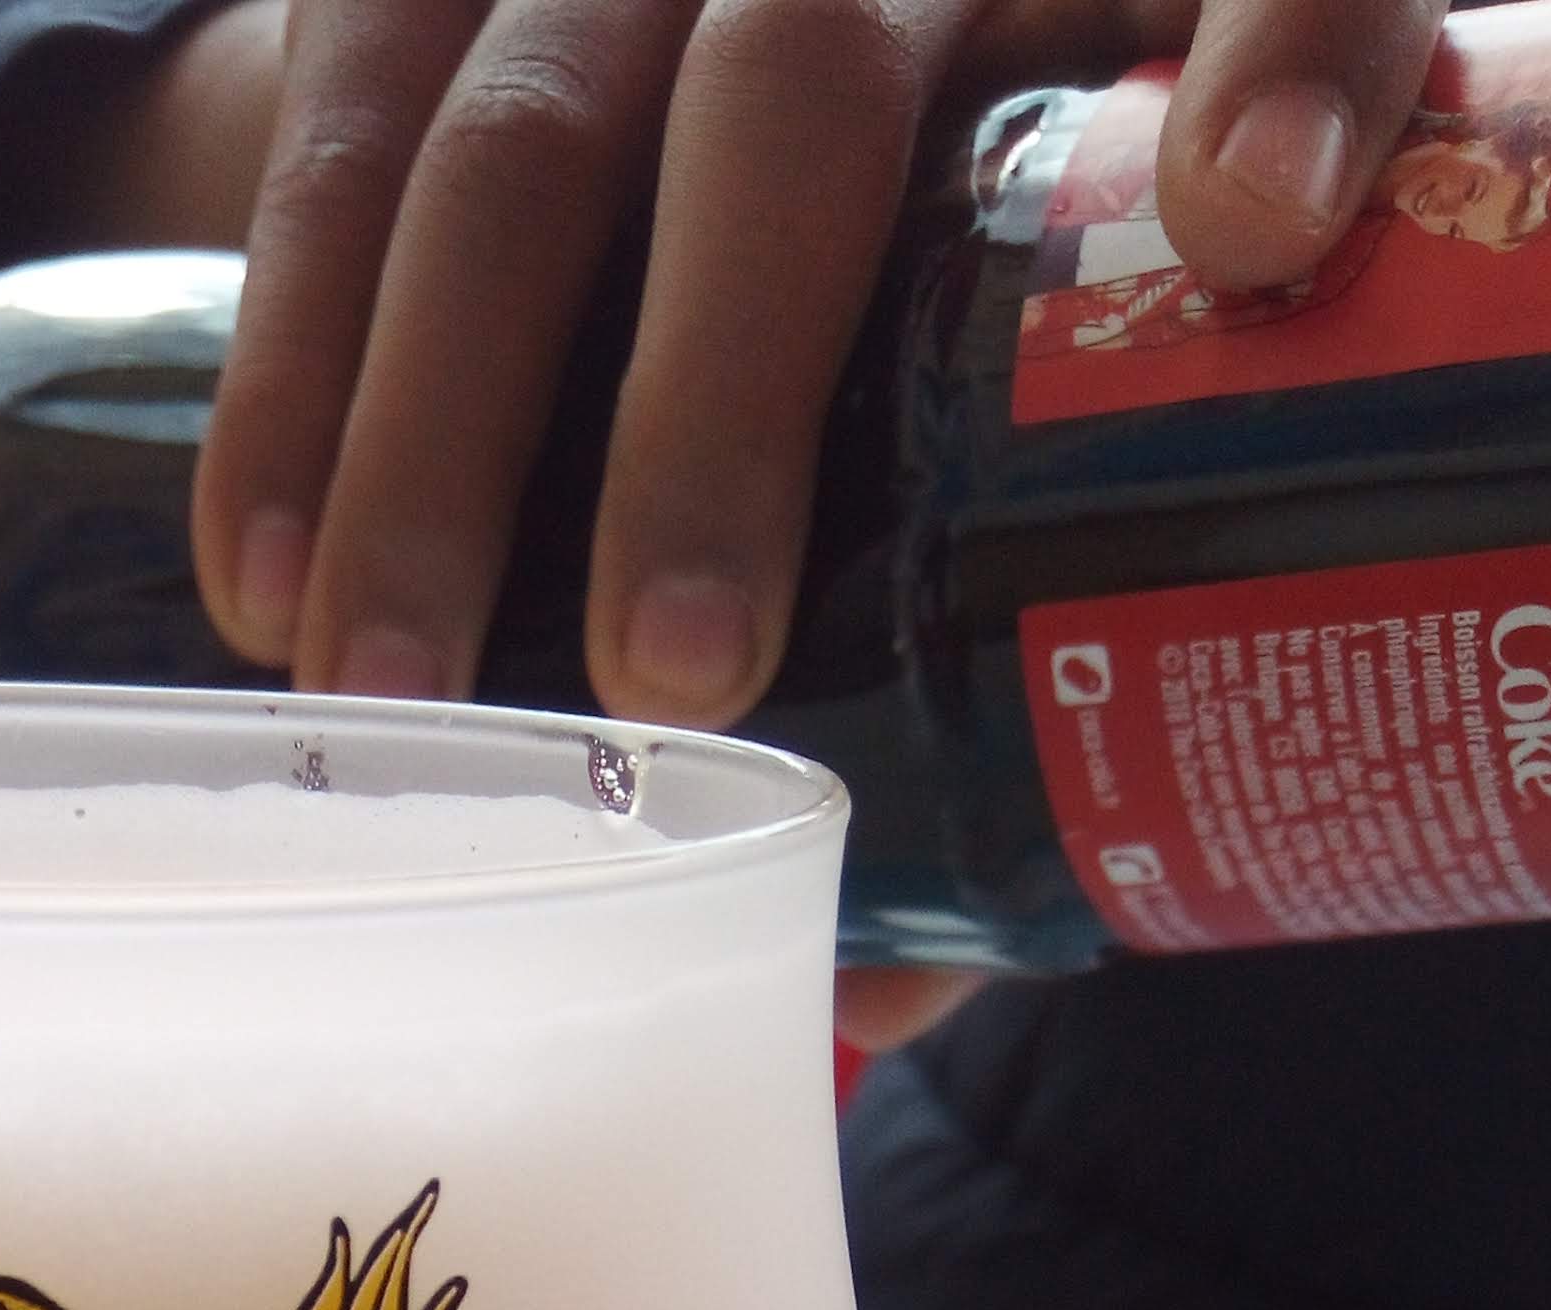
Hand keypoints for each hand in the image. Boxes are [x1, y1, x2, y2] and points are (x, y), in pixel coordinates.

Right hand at [173, 0, 1450, 720]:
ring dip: (447, 436)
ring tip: (406, 697)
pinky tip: (261, 581)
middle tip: (686, 664)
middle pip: (799, 84)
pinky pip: (331, 132)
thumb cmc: (911, 271)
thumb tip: (888, 975)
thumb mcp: (1014, 382)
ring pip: (523, 136)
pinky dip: (292, 374)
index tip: (1271, 222)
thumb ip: (1001, 622)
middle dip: (728, 382)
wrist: (667, 42)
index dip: (1289, 43)